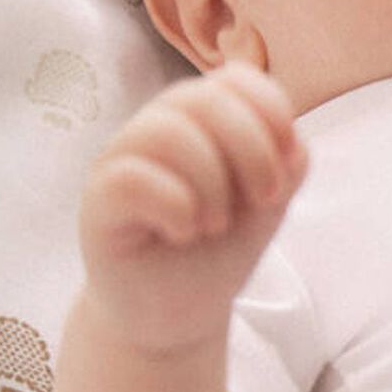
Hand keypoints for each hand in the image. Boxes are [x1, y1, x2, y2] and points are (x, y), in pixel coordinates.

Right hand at [77, 62, 306, 353]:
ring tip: (215, 223)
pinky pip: (132, 178)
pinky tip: (184, 232)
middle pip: (207, 97)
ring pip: (169, 132)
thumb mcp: (268, 205)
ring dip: (212, 184)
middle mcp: (158, 127)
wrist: (177, 313)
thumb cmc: (219, 249)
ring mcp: (122, 158)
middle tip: (264, 201)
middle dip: (253, 151)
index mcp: (203, 120)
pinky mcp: (98, 199)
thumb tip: (292, 144)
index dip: (273, 114)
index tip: (286, 170)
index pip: (238, 78)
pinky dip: (176, 208)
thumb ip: (287, 166)